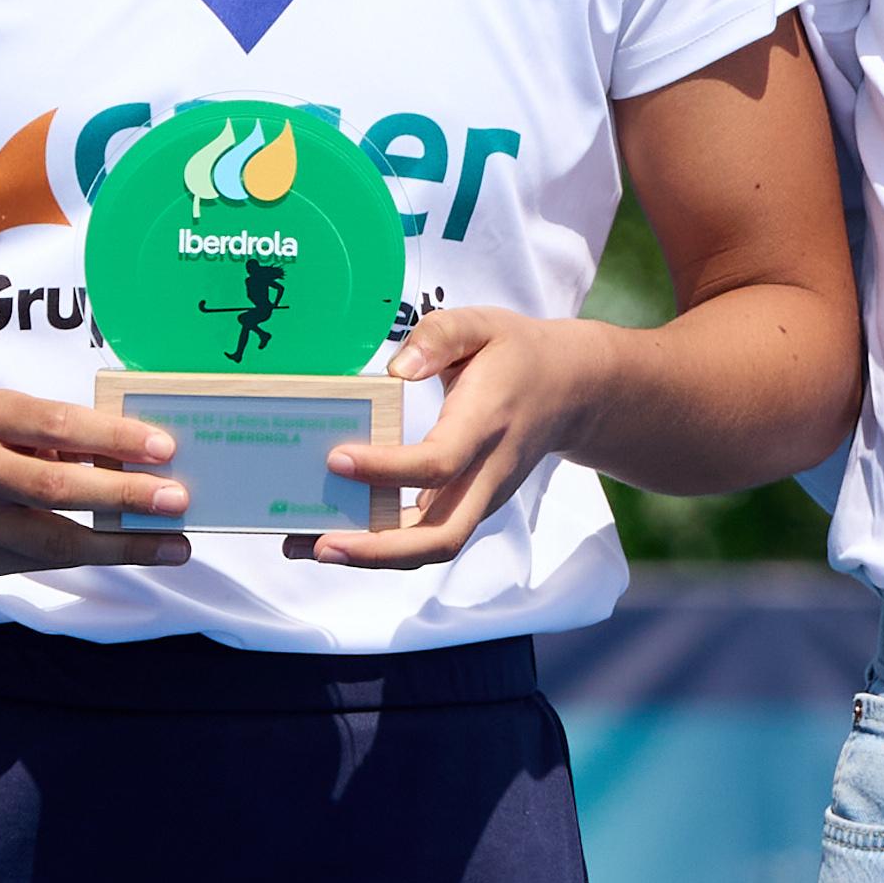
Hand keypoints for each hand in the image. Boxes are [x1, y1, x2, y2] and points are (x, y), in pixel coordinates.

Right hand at [0, 390, 190, 575]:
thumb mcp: (9, 416)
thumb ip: (62, 436)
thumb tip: (140, 459)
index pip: (59, 425)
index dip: (115, 436)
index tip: (165, 448)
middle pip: (57, 489)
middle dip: (126, 496)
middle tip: (179, 500)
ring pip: (53, 543)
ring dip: (122, 546)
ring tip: (173, 544)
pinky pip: (39, 564)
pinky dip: (89, 558)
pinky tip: (128, 552)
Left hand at [303, 308, 621, 568]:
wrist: (570, 390)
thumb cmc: (516, 355)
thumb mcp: (481, 325)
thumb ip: (438, 337)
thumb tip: (397, 369)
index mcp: (485, 424)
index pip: (438, 463)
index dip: (386, 470)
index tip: (336, 459)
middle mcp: (487, 473)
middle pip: (441, 536)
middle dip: (379, 550)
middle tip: (322, 544)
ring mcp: (482, 496)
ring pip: (434, 547)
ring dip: (375, 557)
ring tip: (312, 546)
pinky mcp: (470, 504)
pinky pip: (429, 536)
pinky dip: (384, 545)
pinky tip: (336, 532)